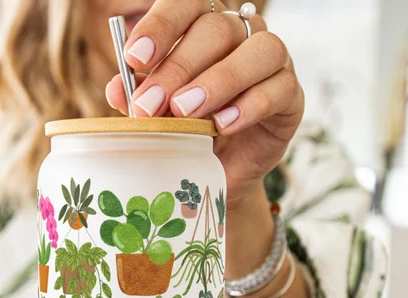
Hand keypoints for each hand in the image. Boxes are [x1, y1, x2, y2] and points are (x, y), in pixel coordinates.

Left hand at [106, 0, 303, 204]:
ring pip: (258, 50)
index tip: (134, 59)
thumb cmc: (187, 131)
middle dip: (178, 67)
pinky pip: (278, 88)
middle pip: (216, 28)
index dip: (160, 26)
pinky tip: (223, 125)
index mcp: (203, 27)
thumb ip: (141, 96)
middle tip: (149, 105)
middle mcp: (241, 34)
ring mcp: (272, 63)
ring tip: (185, 112)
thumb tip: (116, 89)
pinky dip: (249, 105)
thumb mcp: (158, 114)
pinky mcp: (291, 96)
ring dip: (218, 80)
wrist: (220, 172)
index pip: (187, 5)